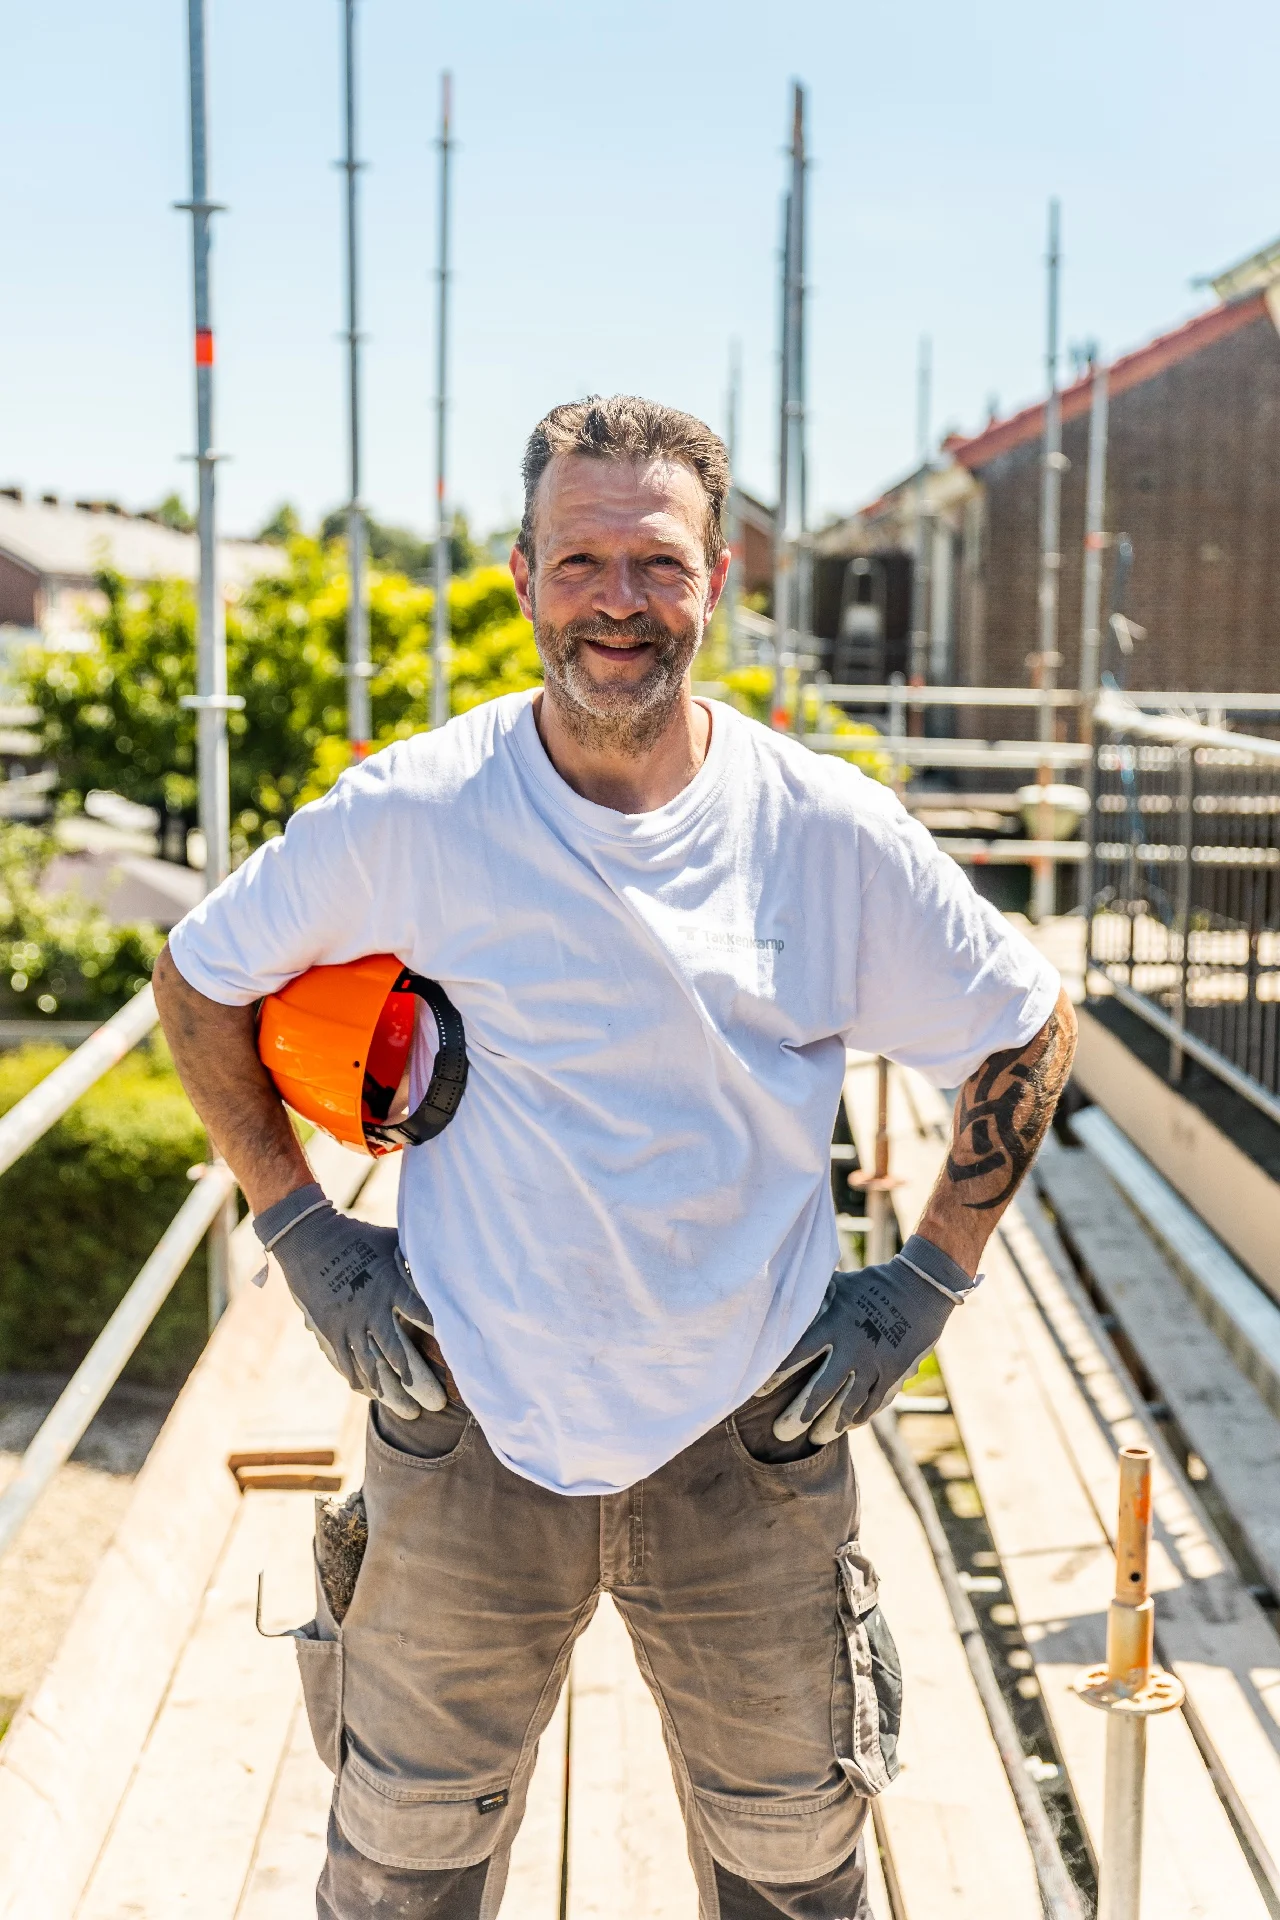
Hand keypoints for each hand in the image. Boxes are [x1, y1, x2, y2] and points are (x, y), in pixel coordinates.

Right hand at [254, 1183, 444, 1419]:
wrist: (308, 1239)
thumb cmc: (359, 1238)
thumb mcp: (393, 1243)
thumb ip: (418, 1260)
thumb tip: (449, 1262)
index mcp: (391, 1286)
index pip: (423, 1316)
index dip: (442, 1339)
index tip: (460, 1360)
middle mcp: (370, 1310)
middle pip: (399, 1355)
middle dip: (420, 1382)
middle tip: (438, 1403)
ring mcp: (347, 1325)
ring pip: (373, 1369)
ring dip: (393, 1395)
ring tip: (412, 1413)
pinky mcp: (329, 1333)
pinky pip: (347, 1366)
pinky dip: (363, 1385)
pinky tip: (377, 1398)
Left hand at [758, 1235, 977, 1445]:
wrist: (920, 1290)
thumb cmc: (871, 1284)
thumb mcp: (839, 1285)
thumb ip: (812, 1298)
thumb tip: (780, 1294)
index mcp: (834, 1325)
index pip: (797, 1355)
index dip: (775, 1376)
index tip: (758, 1393)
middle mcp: (853, 1349)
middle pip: (821, 1391)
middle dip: (798, 1415)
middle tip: (780, 1432)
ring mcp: (875, 1365)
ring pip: (848, 1406)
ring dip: (829, 1425)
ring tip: (815, 1439)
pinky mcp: (893, 1375)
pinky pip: (873, 1404)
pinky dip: (859, 1417)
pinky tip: (847, 1426)